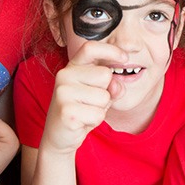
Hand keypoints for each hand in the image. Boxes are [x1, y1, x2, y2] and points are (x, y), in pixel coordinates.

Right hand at [39, 41, 126, 155]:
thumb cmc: (81, 110)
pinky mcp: (66, 111)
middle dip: (106, 92)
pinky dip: (95, 121)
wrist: (59, 136)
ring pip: (104, 97)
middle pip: (105, 75)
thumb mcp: (99, 94)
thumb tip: (117, 86)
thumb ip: (112, 87)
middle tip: (90, 102)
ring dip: (100, 109)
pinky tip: (81, 121)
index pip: (91, 48)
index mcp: (72, 67)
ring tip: (85, 111)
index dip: (110, 50)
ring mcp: (63, 93)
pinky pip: (98, 115)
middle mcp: (64, 75)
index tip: (125, 58)